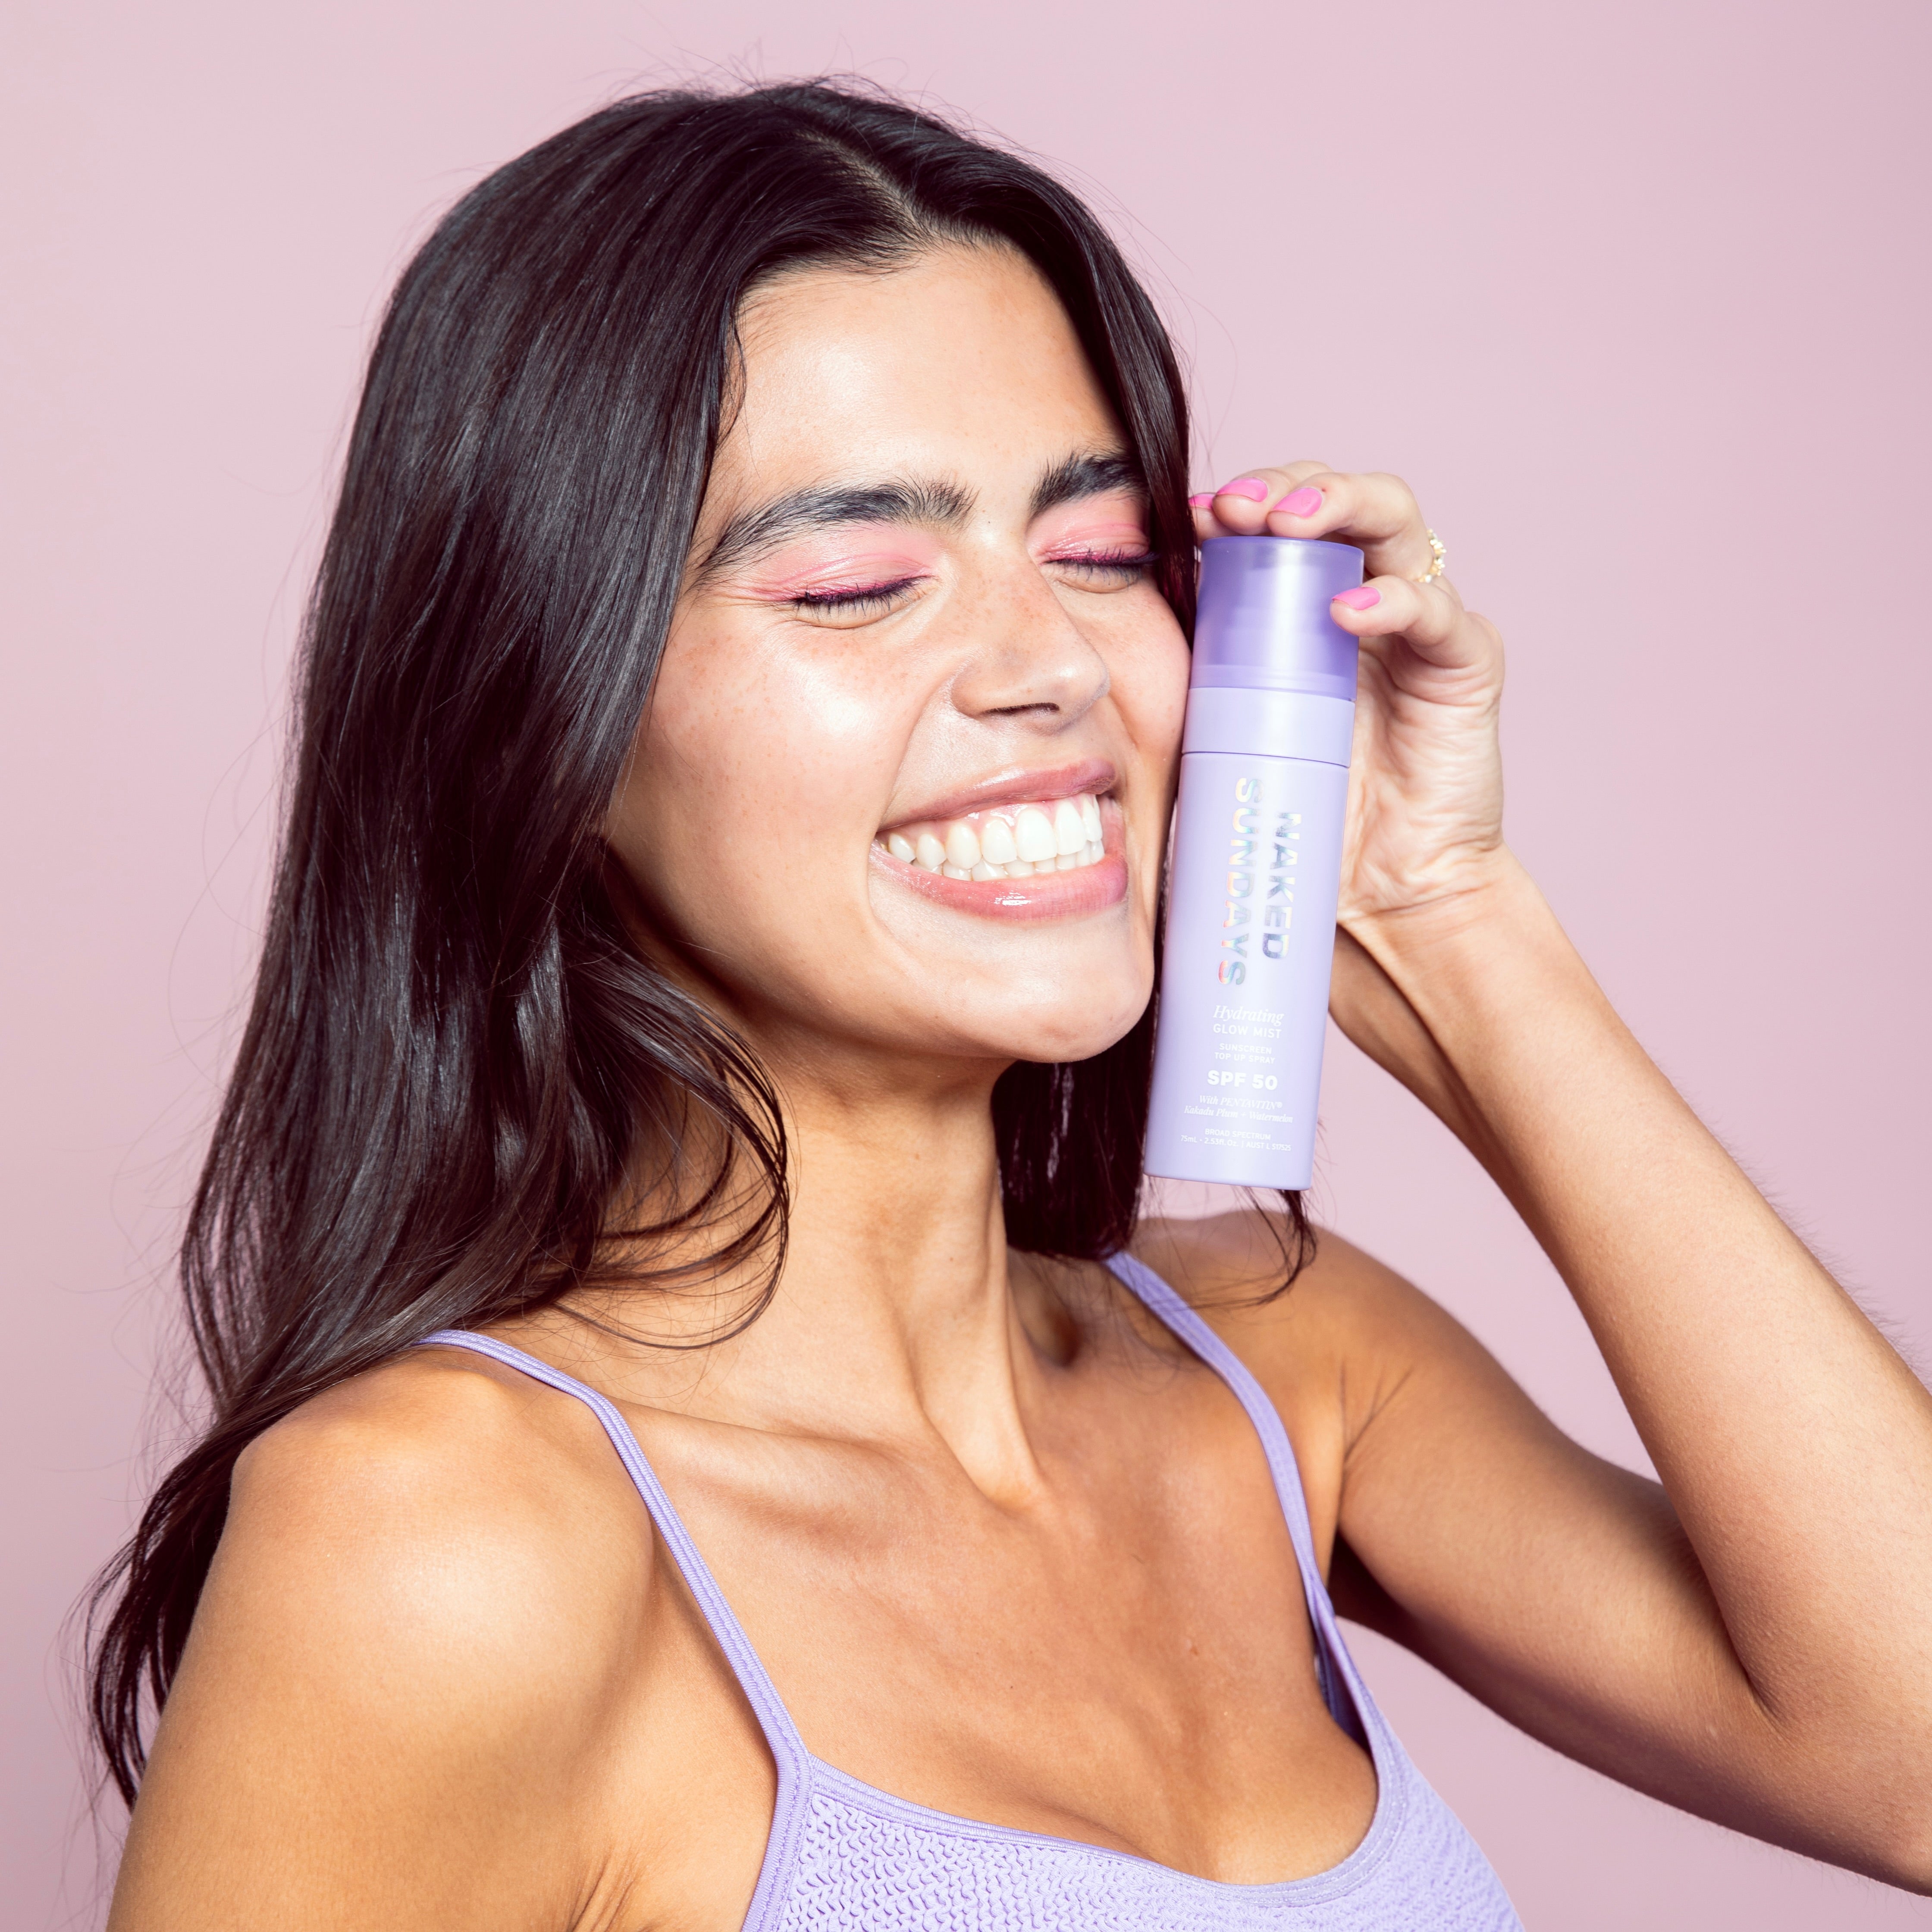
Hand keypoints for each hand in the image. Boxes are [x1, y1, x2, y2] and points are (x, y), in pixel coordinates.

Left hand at [1191, 466, 1505, 928]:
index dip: (1236, 505)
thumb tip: (1097, 658)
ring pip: (1396, 522)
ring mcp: (1419, 626)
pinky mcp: (1465, 665)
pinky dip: (1395, 600)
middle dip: (1285, 487)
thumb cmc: (1297, 822)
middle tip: (1236, 506)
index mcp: (1305, 610)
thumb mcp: (1222, 742)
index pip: (1276, 525)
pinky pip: (1438, 611)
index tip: (1184, 518)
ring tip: (1287, 521)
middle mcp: (1366, 598)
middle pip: (1336, 502)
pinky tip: (1350, 610)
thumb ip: (1186, 690)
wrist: (1376, 898)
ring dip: (1340, 504)